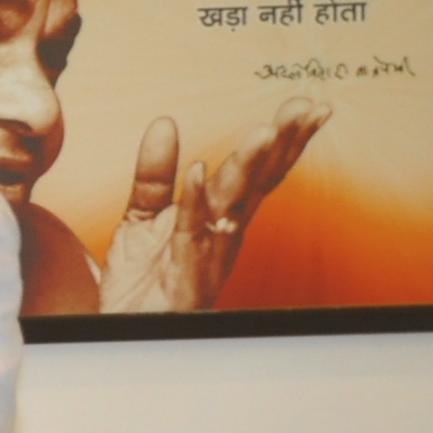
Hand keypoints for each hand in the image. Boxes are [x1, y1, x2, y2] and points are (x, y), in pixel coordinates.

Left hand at [97, 101, 328, 312]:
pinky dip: (194, 202)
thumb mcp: (145, 214)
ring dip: (247, 166)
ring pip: (232, 203)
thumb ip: (156, 171)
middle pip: (259, 182)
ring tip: (263, 131)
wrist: (125, 327)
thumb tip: (166, 123)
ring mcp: (208, 253)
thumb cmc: (145, 278)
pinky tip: (198, 172)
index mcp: (222, 216)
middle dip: (284, 144)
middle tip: (308, 107)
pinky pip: (189, 233)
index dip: (284, 140)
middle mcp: (224, 233)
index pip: (260, 172)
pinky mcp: (183, 274)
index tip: (308, 105)